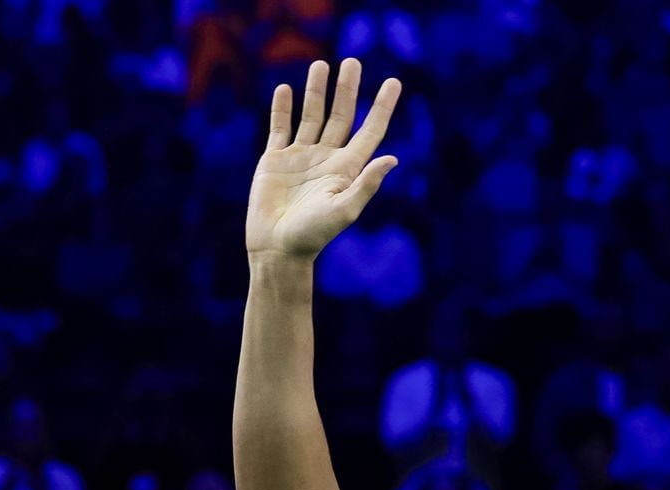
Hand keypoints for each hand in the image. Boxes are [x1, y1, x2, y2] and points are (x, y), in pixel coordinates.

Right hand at [246, 58, 400, 261]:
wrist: (277, 248)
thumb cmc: (314, 235)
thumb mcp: (345, 209)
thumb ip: (367, 183)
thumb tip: (393, 158)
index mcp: (347, 168)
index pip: (370, 131)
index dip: (382, 107)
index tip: (394, 82)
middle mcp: (326, 158)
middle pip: (341, 116)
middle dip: (348, 89)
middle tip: (353, 61)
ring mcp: (300, 157)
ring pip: (311, 115)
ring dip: (316, 91)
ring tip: (320, 65)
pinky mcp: (275, 160)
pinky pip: (280, 127)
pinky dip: (282, 108)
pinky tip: (287, 89)